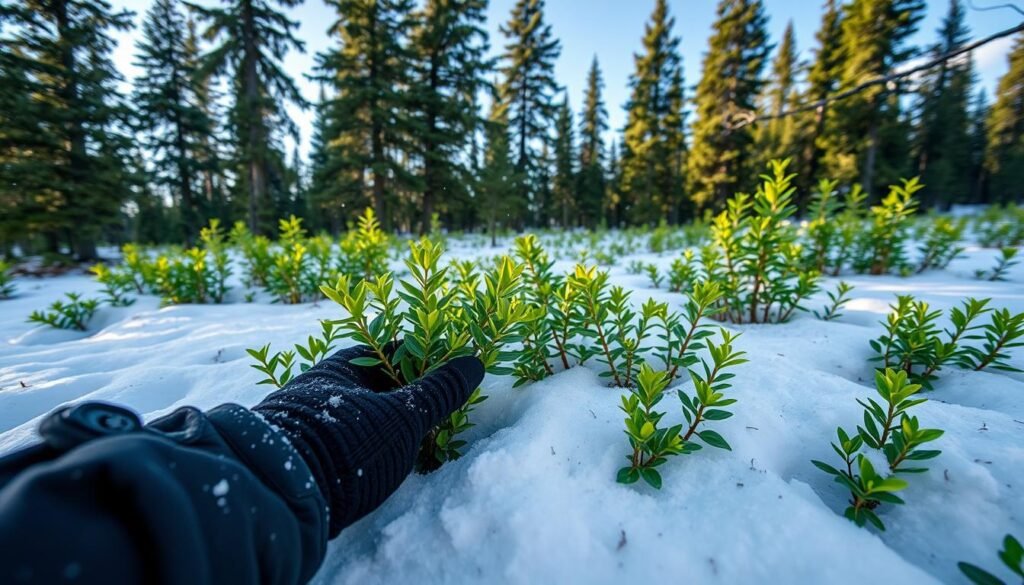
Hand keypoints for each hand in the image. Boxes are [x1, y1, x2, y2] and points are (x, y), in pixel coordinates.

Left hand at [253, 344, 483, 535]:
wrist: (281, 501)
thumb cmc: (346, 444)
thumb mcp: (402, 416)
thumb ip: (438, 392)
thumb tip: (474, 361)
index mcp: (339, 368)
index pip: (385, 350)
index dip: (420, 356)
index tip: (449, 368)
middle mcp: (319, 391)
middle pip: (373, 384)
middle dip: (407, 394)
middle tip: (441, 407)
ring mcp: (309, 427)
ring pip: (360, 417)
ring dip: (388, 425)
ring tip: (420, 439)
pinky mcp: (306, 461)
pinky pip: (346, 444)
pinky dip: (370, 449)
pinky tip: (385, 464)